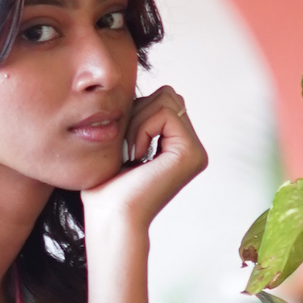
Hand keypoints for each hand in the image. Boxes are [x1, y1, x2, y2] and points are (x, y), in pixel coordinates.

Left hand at [81, 86, 206, 235]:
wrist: (110, 217)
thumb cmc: (107, 187)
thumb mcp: (120, 141)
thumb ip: (136, 114)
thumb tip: (134, 84)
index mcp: (179, 146)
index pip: (162, 99)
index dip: (136, 111)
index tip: (124, 145)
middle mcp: (192, 149)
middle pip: (167, 95)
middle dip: (138, 113)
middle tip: (127, 148)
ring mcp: (196, 152)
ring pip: (167, 99)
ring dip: (138, 122)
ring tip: (131, 153)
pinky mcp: (192, 154)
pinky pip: (164, 113)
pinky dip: (142, 129)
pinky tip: (137, 156)